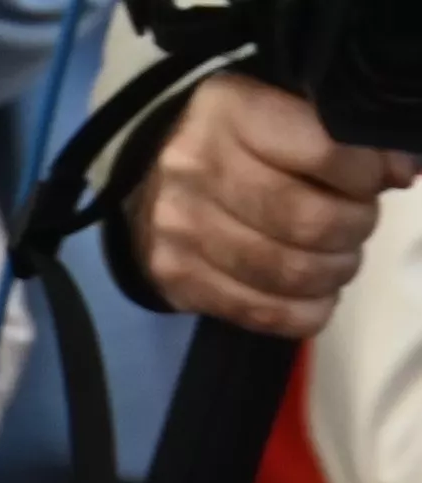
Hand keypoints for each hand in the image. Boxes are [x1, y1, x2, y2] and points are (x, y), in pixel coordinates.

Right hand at [133, 72, 415, 338]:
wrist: (148, 183)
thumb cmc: (237, 140)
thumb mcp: (282, 107)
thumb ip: (339, 133)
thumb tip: (402, 172)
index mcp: (231, 112)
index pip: (325, 151)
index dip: (369, 175)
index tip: (381, 179)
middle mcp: (197, 170)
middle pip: (310, 221)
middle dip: (356, 228)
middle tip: (358, 223)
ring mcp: (181, 231)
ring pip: (291, 272)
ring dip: (336, 272)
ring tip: (339, 258)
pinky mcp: (177, 280)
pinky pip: (262, 312)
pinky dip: (306, 312)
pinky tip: (317, 295)